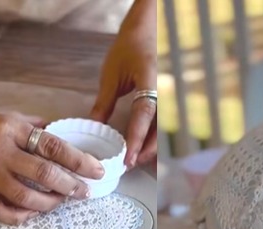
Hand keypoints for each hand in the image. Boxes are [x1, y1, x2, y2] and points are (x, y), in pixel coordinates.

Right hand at [0, 98, 104, 224]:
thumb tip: (65, 136)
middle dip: (69, 185)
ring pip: (24, 196)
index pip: (53, 146)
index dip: (79, 160)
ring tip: (60, 202)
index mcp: (13, 129)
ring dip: (48, 204)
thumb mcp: (9, 116)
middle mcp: (1, 150)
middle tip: (83, 191)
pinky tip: (30, 215)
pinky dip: (17, 216)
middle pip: (43, 173)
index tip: (96, 170)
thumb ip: (36, 127)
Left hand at [90, 0, 156, 167]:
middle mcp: (164, 91)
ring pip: (163, 129)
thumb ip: (104, 102)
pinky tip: (144, 149)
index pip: (144, 114)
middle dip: (146, 150)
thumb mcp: (112, 74)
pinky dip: (153, 139)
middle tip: (129, 165)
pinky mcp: (167, 101)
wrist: (148, 30)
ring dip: (150, 147)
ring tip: (134, 161)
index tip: (128, 157)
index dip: (137, 138)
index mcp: (150, 81)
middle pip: (159, 128)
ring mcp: (168, 96)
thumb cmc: (130, 47)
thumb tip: (94, 125)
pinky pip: (162, 124)